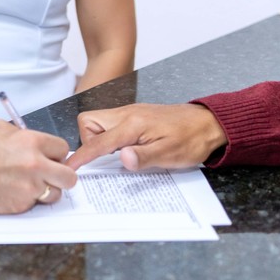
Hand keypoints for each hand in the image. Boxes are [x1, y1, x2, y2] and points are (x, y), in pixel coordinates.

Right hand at [0, 120, 75, 213]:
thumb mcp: (1, 129)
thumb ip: (25, 136)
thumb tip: (40, 145)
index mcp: (31, 142)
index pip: (63, 149)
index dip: (56, 154)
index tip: (51, 158)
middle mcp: (35, 165)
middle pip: (68, 176)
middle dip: (61, 176)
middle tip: (50, 175)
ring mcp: (29, 187)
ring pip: (54, 194)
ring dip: (45, 190)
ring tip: (27, 184)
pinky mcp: (21, 205)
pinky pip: (34, 204)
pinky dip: (27, 200)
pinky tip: (12, 191)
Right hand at [65, 103, 227, 170]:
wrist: (209, 122)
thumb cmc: (192, 139)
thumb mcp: (170, 154)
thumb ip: (144, 157)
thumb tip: (122, 160)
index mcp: (132, 124)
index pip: (97, 141)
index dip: (81, 156)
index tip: (70, 167)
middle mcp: (126, 114)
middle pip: (88, 122)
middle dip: (88, 141)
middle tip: (104, 159)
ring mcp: (130, 113)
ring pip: (98, 121)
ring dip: (99, 139)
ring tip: (116, 155)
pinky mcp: (135, 116)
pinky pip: (111, 124)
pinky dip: (109, 136)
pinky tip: (125, 149)